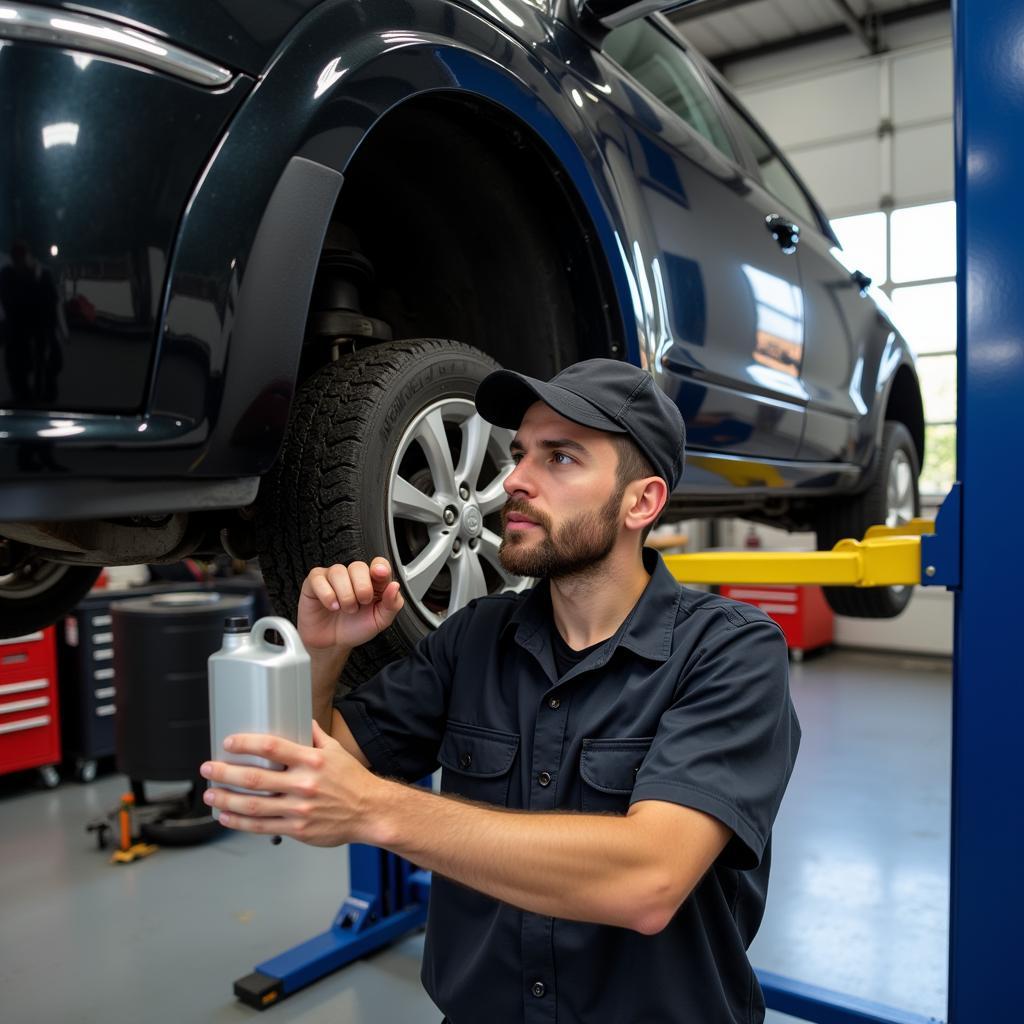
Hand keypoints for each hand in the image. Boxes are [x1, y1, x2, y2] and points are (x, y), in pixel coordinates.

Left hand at [200, 721, 381, 846]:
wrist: (370, 811)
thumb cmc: (353, 780)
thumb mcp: (336, 751)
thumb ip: (315, 736)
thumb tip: (302, 719)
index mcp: (311, 760)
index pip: (272, 748)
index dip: (246, 744)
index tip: (229, 742)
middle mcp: (303, 784)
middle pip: (255, 778)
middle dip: (225, 773)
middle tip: (208, 768)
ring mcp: (298, 809)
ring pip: (253, 805)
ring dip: (226, 799)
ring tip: (210, 794)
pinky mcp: (297, 829)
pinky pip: (262, 827)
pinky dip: (240, 822)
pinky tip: (227, 816)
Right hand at [297, 557, 403, 651]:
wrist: (332, 644)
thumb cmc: (355, 628)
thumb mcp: (380, 621)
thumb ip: (392, 604)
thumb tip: (395, 586)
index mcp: (372, 582)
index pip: (379, 564)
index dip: (380, 567)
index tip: (379, 574)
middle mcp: (352, 577)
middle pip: (358, 566)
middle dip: (362, 588)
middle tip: (361, 604)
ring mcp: (332, 578)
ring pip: (338, 571)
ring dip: (344, 595)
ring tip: (345, 609)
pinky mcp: (314, 583)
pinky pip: (318, 579)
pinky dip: (327, 595)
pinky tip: (331, 606)